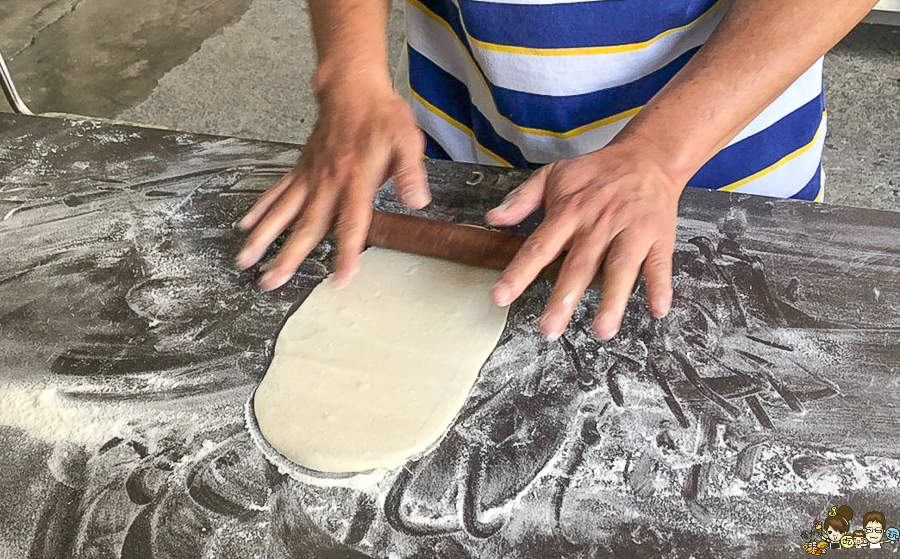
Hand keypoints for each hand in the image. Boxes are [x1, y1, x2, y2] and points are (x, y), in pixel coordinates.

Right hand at [235, 76, 428, 289]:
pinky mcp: (301, 168)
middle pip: (305, 226)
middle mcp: (328, 182)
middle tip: (269, 284)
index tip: (340, 279)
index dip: (346, 252)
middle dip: (287, 257)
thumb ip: (410, 173)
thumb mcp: (407, 140)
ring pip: (283, 212)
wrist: (352, 87)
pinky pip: (277, 191)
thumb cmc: (382, 116)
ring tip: (244, 261)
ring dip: (263, 238)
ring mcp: (310, 175)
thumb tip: (418, 201)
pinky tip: (246, 226)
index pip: (351, 223)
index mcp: (356, 179)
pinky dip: (261, 209)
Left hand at [486, 139, 682, 340]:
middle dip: (563, 299)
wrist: (647, 156)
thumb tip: (492, 218)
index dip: (519, 272)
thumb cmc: (595, 172)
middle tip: (549, 329)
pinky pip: (660, 264)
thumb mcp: (552, 175)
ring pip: (621, 268)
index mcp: (569, 211)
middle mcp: (598, 224)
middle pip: (579, 265)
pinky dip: (660, 286)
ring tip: (601, 330)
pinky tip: (657, 310)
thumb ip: (521, 199)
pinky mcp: (659, 236)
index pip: (539, 246)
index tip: (501, 297)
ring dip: (611, 300)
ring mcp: (631, 230)